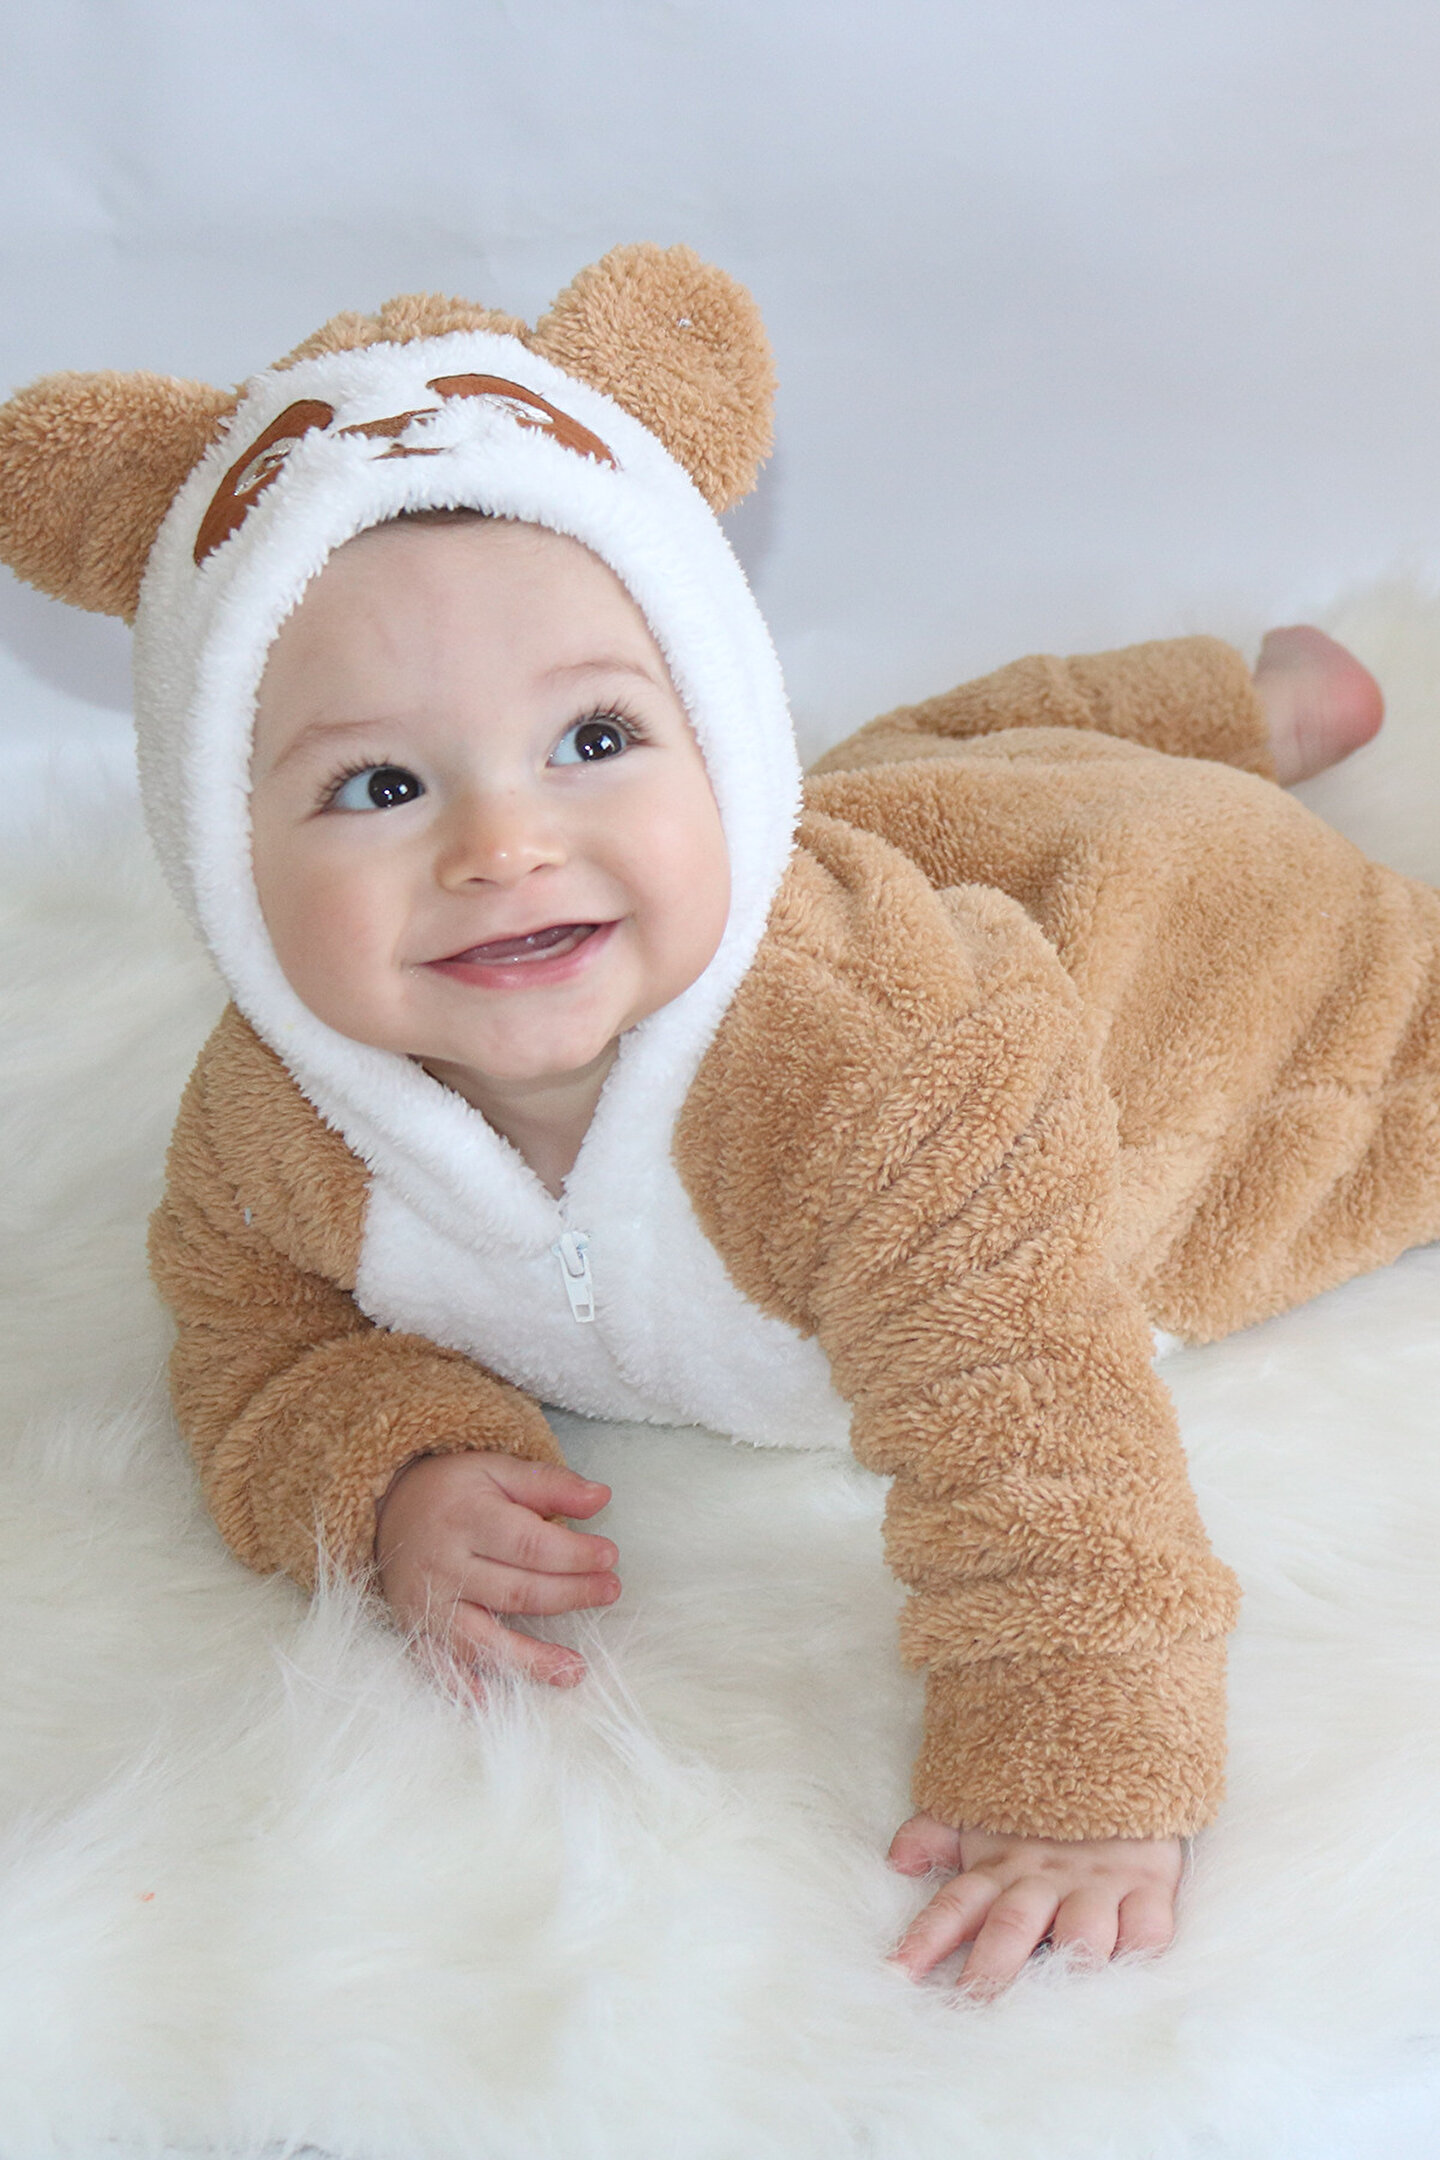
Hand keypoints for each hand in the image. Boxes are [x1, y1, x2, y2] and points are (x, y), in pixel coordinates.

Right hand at [375, 1452, 618, 1688]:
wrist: (387, 1506)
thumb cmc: (454, 1489)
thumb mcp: (497, 1470)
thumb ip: (550, 1485)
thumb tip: (602, 1497)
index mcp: (466, 1518)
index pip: (528, 1544)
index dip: (573, 1555)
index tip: (609, 1557)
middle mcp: (444, 1564)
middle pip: (515, 1591)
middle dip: (569, 1595)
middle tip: (611, 1591)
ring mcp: (429, 1603)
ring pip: (482, 1638)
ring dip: (530, 1659)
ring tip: (575, 1670)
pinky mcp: (416, 1628)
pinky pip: (437, 1665)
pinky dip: (460, 1687)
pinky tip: (491, 1704)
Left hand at [887, 1813, 1181, 1996]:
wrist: (1115, 1753)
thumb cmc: (1042, 1813)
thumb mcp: (985, 1819)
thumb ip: (936, 1836)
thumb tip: (896, 1859)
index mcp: (1001, 1868)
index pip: (955, 1905)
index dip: (926, 1938)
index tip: (898, 1973)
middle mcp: (1045, 1880)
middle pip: (1012, 1927)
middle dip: (991, 1970)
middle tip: (972, 2006)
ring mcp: (1097, 1885)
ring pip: (1082, 1932)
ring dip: (1069, 1966)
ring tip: (1054, 2002)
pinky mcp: (1147, 1885)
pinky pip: (1147, 1926)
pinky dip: (1139, 1953)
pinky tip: (1129, 1979)